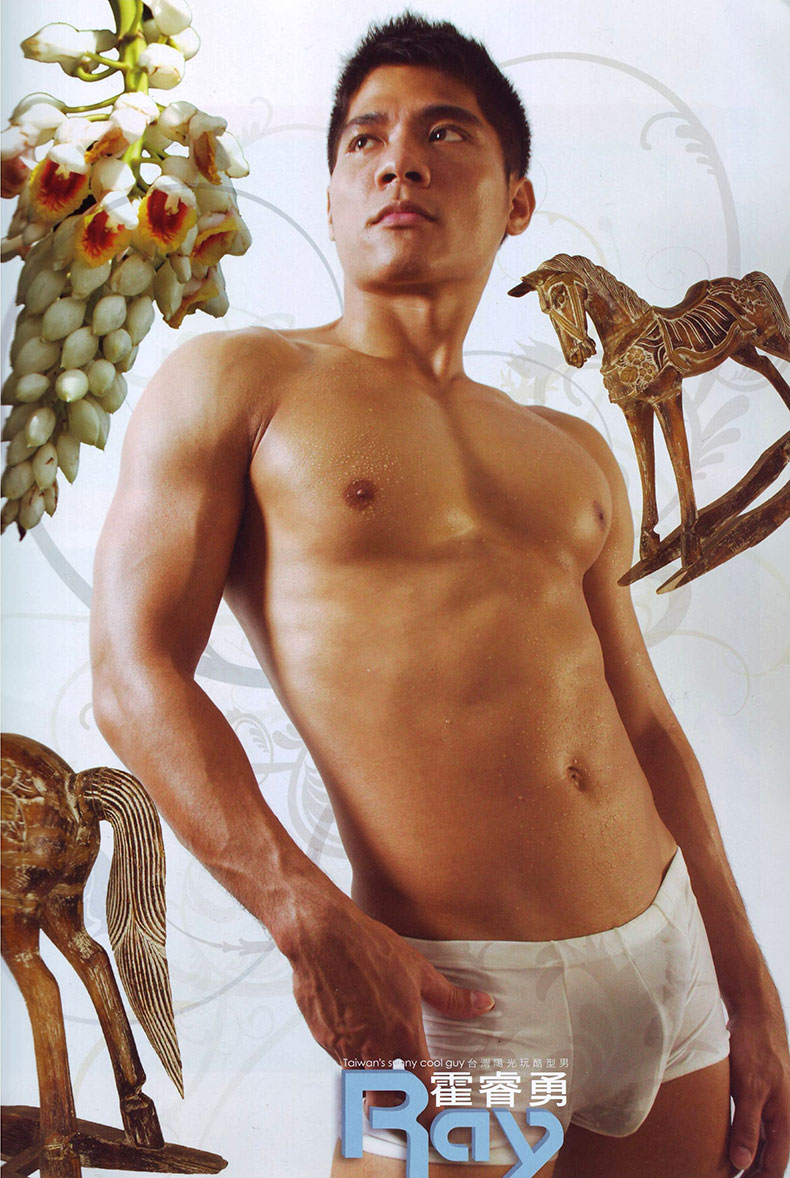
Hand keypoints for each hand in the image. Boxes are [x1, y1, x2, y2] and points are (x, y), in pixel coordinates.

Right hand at [287, 896, 493, 1119]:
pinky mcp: (323, 1039)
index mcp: (403, 1033)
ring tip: (384, 1079)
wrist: (322, 936)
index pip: (422, 1092)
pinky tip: (359, 1042)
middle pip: (386, 1105)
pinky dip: (353, 1062)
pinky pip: (341, 1062)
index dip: (432, 1113)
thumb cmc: (369, 948)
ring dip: (374, 1087)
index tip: (438, 1121)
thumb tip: (483, 1004)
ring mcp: (345, 1047)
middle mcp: (373, 1048)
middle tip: (407, 1109)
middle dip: (398, 1113)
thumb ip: (451, 997)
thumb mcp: (418, 970)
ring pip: (361, 1085)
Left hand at [727, 997, 789, 1176]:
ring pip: (758, 1139)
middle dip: (752, 1171)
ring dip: (745, 1155)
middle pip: (768, 1155)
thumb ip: (747, 1125)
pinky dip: (739, 1135)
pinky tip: (724, 1140)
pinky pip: (750, 1122)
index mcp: (784, 1118)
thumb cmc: (756, 1046)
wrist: (754, 1011)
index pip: (775, 1164)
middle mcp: (779, 1113)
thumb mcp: (750, 1087)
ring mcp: (768, 1102)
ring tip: (723, 1170)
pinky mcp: (755, 1090)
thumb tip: (742, 1162)